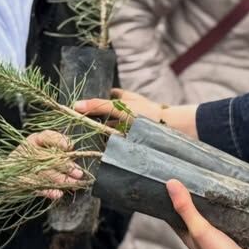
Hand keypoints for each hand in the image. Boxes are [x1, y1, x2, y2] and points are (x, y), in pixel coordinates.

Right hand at [12, 130, 85, 199]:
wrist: (10, 172)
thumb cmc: (32, 156)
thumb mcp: (44, 147)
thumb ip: (57, 145)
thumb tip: (70, 147)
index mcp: (34, 140)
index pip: (47, 136)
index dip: (58, 141)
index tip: (69, 147)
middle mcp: (27, 152)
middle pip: (48, 158)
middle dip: (65, 166)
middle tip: (78, 173)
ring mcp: (22, 167)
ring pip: (44, 174)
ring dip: (60, 180)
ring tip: (73, 184)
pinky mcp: (20, 182)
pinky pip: (36, 187)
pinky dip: (48, 191)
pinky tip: (58, 193)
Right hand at [74, 88, 198, 136]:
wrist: (173, 130)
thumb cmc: (148, 114)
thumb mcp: (120, 107)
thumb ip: (99, 106)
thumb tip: (75, 105)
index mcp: (127, 99)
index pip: (110, 95)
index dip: (98, 100)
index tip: (82, 107)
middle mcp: (130, 111)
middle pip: (110, 114)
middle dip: (98, 119)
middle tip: (80, 127)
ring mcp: (134, 126)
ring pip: (115, 129)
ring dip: (104, 134)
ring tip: (86, 142)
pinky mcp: (137, 140)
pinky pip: (121, 142)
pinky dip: (113, 146)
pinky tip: (102, 152)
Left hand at [166, 179, 244, 248]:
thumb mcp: (200, 229)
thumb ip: (186, 208)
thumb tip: (170, 183)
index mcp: (190, 239)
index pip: (175, 218)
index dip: (171, 204)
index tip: (171, 186)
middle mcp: (201, 241)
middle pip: (192, 219)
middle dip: (192, 204)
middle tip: (194, 183)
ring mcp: (217, 242)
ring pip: (210, 221)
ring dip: (210, 209)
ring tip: (214, 190)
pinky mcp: (233, 241)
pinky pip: (226, 224)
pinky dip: (225, 215)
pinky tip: (232, 207)